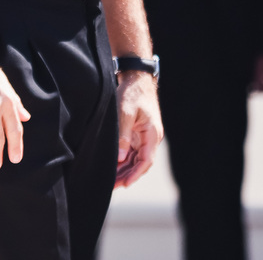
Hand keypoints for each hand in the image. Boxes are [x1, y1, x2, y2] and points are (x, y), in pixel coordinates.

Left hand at [114, 71, 162, 188]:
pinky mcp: (137, 132)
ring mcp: (144, 135)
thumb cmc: (132, 93)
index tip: (125, 184)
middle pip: (140, 162)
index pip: (146, 160)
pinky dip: (123, 159)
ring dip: (124, 169)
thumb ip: (122, 135)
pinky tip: (113, 165)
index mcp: (152, 134)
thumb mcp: (125, 112)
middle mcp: (150, 137)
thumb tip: (119, 157)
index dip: (136, 174)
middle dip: (127, 175)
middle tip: (112, 185)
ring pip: (135, 158)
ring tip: (110, 179)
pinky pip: (131, 150)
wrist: (135, 77)